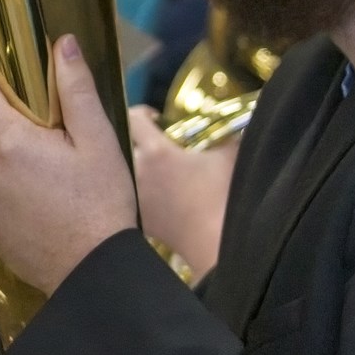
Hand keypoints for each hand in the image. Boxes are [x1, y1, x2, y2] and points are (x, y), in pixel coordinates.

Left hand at [0, 34, 141, 296]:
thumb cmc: (102, 202)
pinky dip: (10, 194)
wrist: (94, 271)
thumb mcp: (98, 140)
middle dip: (13, 128)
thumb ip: (75, 89)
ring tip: (53, 181)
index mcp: (7, 142)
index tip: (20, 95)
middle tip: (55, 145)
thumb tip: (61, 44)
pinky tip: (44, 207)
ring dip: (12, 163)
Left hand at [125, 108, 234, 278]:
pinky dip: (137, 190)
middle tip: (153, 142)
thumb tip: (232, 122)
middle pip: (122, 143)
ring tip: (153, 169)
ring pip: (123, 170)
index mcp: (155, 152)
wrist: (214, 241)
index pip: (133, 118)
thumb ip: (225, 135)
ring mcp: (132, 197)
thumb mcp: (227, 157)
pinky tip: (156, 194)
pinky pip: (128, 195)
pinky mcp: (136, 217)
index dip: (144, 113)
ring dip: (134, 164)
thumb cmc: (222, 196)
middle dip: (135, 139)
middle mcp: (136, 171)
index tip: (156, 120)